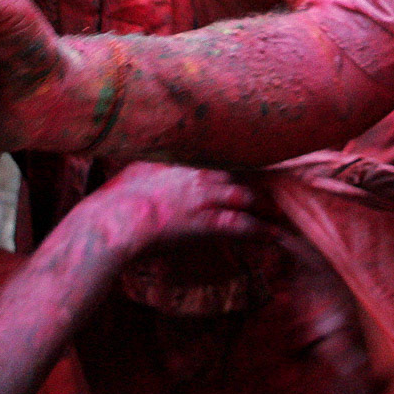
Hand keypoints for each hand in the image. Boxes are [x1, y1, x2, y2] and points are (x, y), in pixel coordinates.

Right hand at [96, 161, 262, 247]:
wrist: (112, 222)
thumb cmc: (115, 200)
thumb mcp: (135, 170)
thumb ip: (151, 162)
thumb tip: (151, 160)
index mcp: (183, 160)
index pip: (221, 156)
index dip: (238, 163)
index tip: (255, 163)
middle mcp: (198, 175)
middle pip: (239, 173)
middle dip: (258, 181)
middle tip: (277, 186)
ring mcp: (205, 198)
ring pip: (245, 197)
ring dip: (265, 205)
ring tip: (281, 213)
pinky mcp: (207, 224)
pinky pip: (242, 226)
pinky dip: (261, 231)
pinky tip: (275, 236)